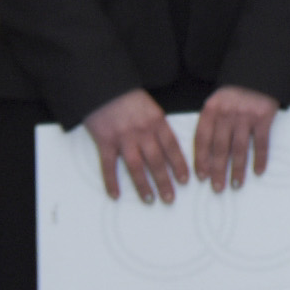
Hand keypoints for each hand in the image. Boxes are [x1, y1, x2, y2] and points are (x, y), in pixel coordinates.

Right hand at [82, 87, 188, 204]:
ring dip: (144, 185)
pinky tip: (115, 195)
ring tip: (150, 200)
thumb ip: (159, 128)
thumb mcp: (152, 109)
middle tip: (170, 198)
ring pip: (136, 166)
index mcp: (157, 122)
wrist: (104, 88)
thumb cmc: (129, 99)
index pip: (172, 147)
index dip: (180, 165)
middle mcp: (142, 131)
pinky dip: (111, 181)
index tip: (185, 181)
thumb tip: (169, 149)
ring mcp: (123, 137)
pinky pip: (108, 165)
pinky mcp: (104, 141)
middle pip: (157, 160)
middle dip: (165, 181)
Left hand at [191, 85, 280, 191]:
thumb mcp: (217, 103)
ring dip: (237, 169)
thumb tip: (205, 155)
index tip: (201, 177)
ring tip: (236, 184)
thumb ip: (210, 124)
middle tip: (217, 187)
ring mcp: (245, 116)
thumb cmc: (235, 93)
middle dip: (217, 170)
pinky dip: (260, 158)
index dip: (201, 160)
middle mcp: (226, 114)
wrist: (259, 75)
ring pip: (239, 148)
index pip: (202, 139)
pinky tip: (258, 170)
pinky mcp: (263, 117)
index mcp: (211, 110)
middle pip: (220, 148)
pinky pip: (261, 142)